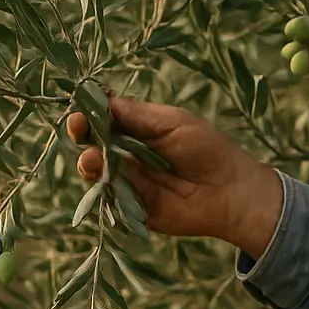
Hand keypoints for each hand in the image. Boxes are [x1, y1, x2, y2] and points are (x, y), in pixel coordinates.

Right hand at [68, 97, 282, 257]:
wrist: (229, 192)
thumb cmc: (207, 149)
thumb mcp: (172, 122)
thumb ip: (136, 114)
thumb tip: (101, 99)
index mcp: (137, 130)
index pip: (103, 119)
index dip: (89, 114)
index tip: (80, 109)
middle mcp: (128, 155)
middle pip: (93, 144)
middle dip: (83, 136)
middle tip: (79, 129)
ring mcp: (128, 183)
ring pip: (96, 172)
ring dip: (90, 164)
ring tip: (93, 159)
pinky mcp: (133, 209)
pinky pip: (110, 199)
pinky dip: (105, 190)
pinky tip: (106, 180)